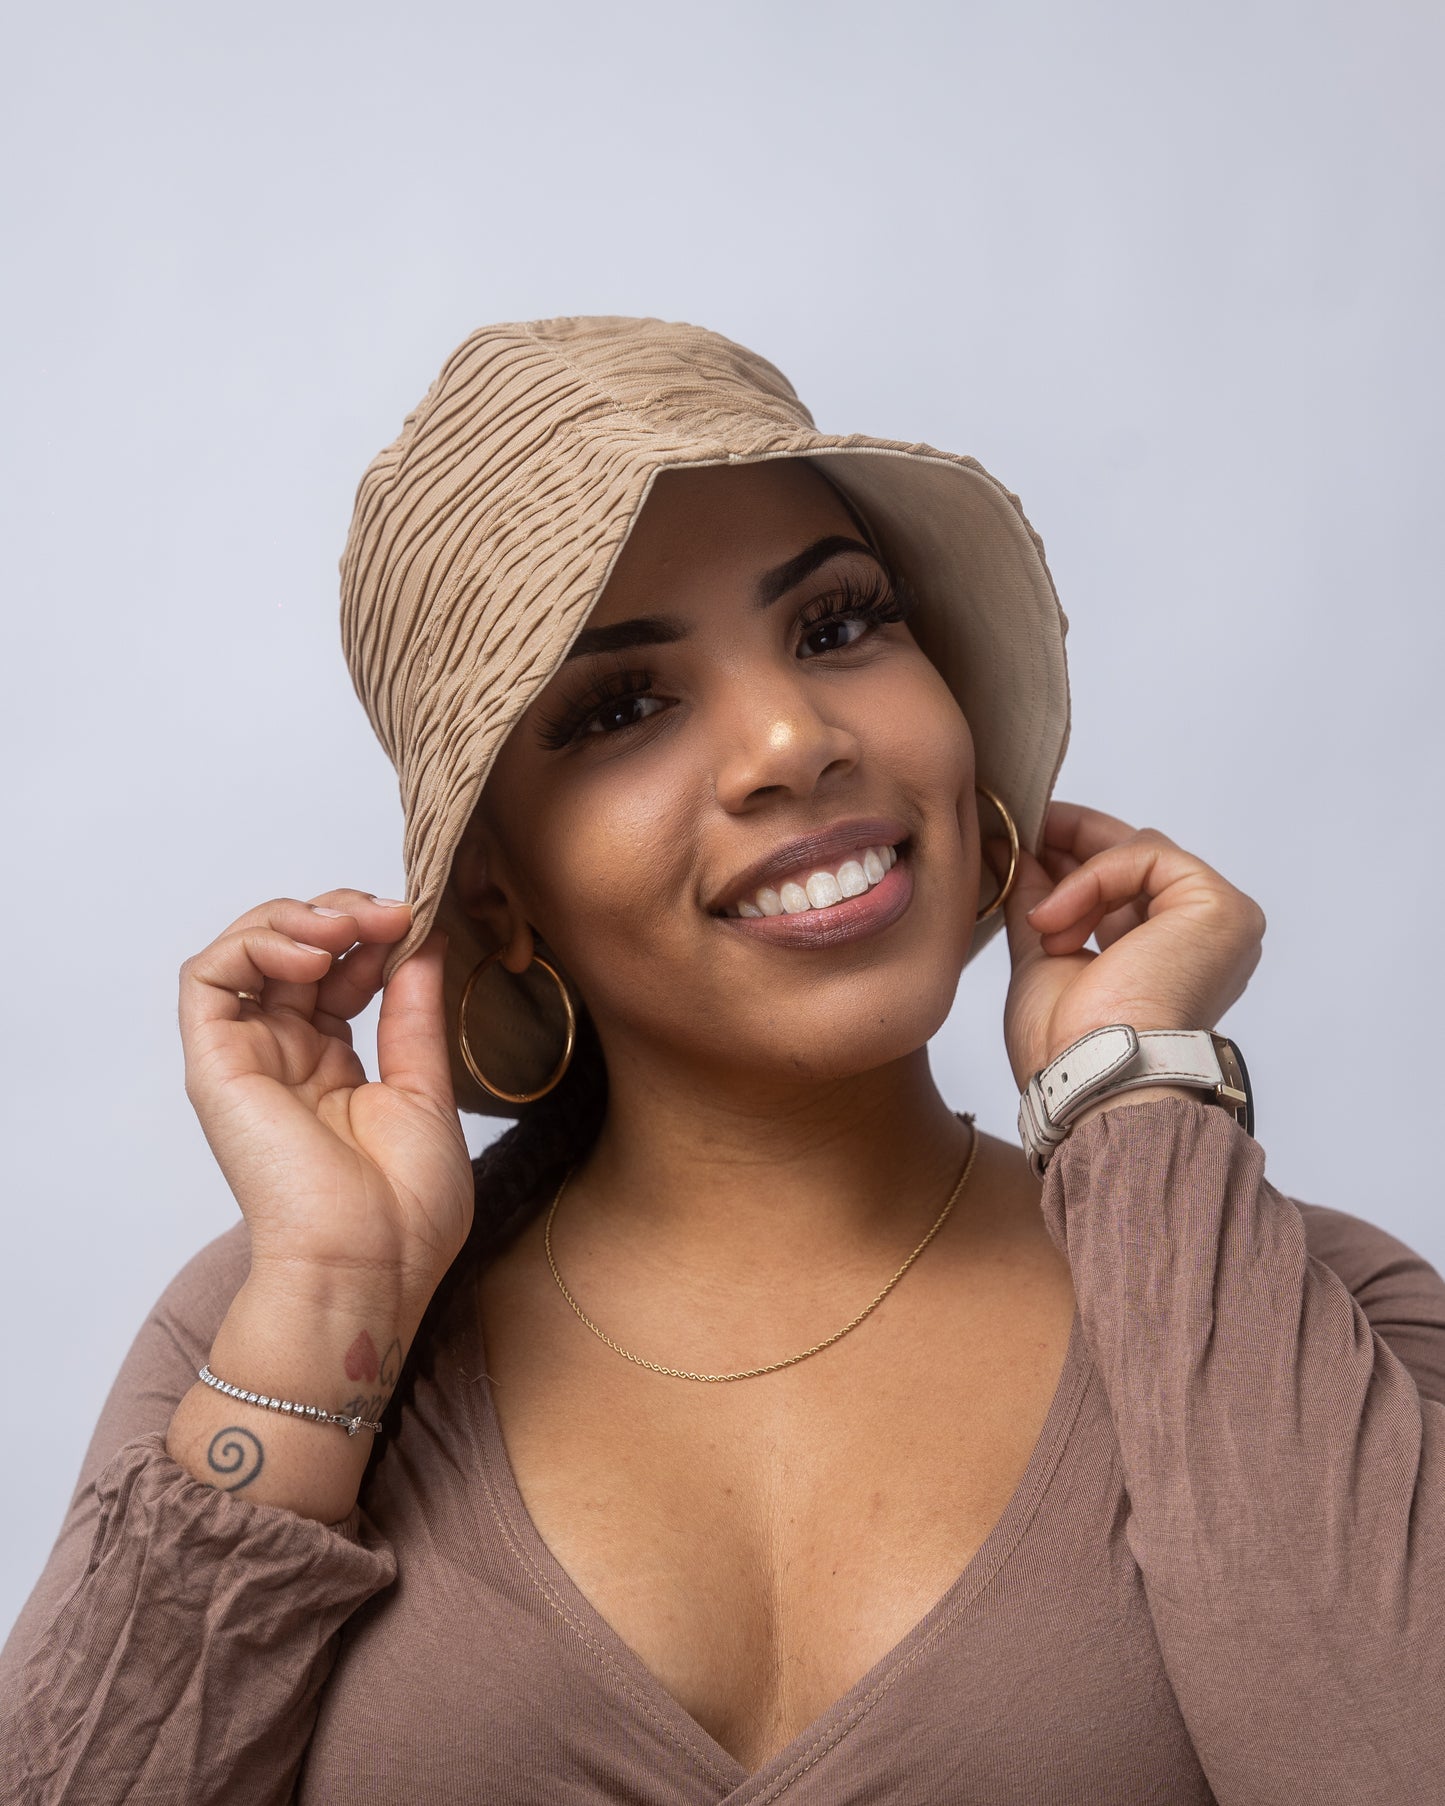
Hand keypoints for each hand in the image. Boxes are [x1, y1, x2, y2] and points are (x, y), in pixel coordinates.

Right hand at [178, 891, 471, 1316]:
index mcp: (333, 1068)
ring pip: (243, 952)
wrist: (367, 1266)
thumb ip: (415, 1012)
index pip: (339, 973)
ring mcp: (247, 1059)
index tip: (419, 924)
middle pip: (290, 952)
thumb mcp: (426, 1089)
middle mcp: (284, 1058)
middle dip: (339, 914)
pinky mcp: (216, 1065)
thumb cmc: (405, 1210)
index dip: (374, 937)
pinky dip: (255, 945)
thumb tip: (424, 941)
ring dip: (294, 919)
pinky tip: (312, 957)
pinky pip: (208, 979)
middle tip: (390, 913)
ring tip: (346, 929)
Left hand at [997, 803, 1265, 1090]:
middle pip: (1138, 862)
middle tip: (1019, 833)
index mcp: (1170, 956)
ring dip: (1075, 879)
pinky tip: (1058, 918)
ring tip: (1042, 923)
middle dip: (1073, 844)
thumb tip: (1014, 851)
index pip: (1126, 884)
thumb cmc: (1068, 1045)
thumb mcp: (1043, 956)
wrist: (1089, 1077)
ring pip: (1140, 853)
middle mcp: (1202, 938)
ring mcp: (1218, 922)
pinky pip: (1146, 856)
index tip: (1021, 842)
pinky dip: (1093, 878)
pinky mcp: (1220, 908)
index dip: (1074, 860)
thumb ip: (1040, 901)